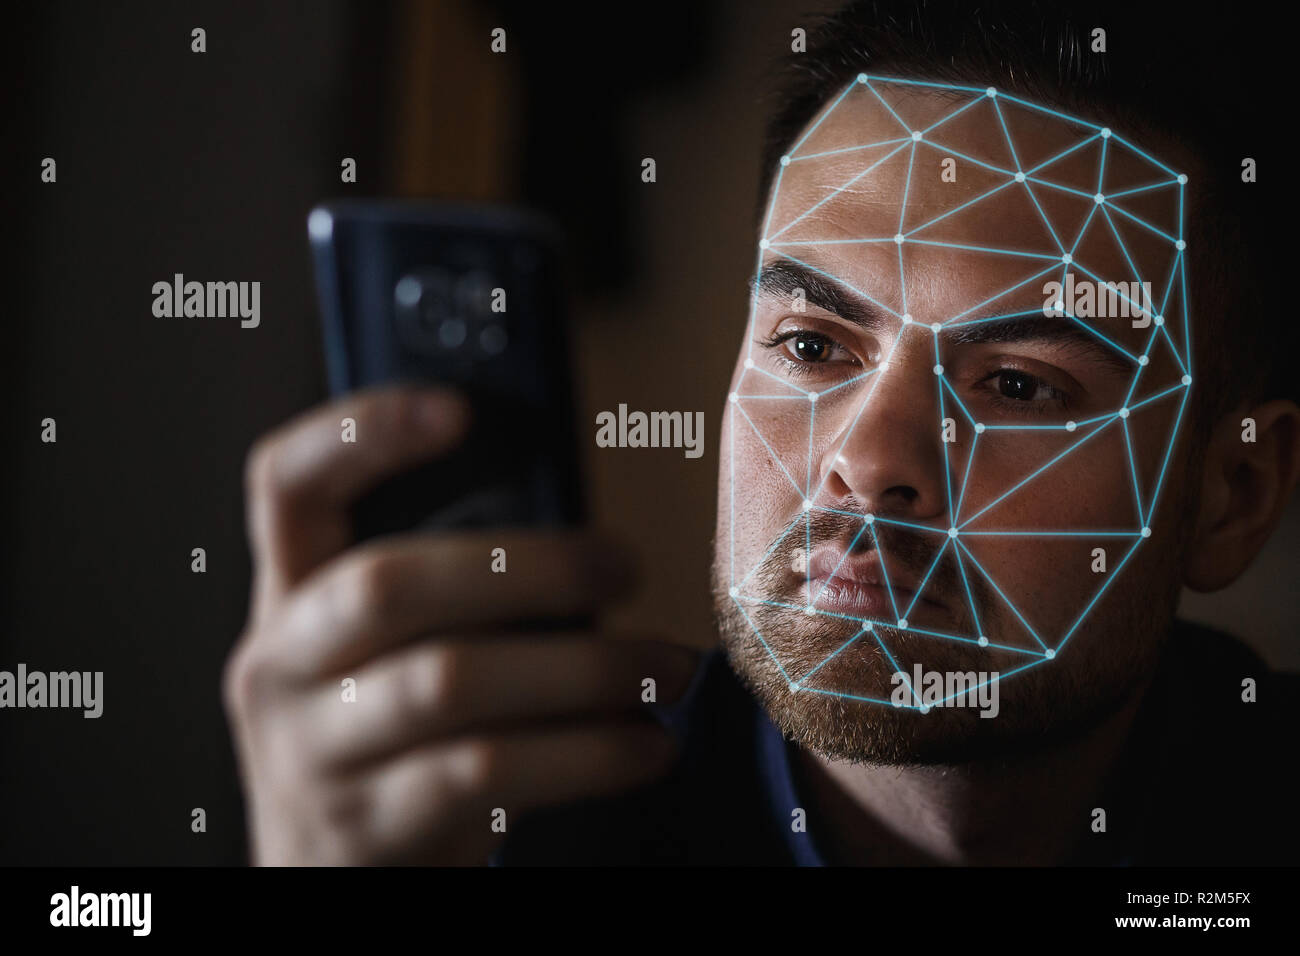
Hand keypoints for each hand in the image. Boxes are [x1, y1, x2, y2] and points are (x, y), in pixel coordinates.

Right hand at [223, 385, 696, 863]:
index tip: (456, 408)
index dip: (355, 434)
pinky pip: (488, 770)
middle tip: (630, 564)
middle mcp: (280, 668)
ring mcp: (313, 753)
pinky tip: (645, 747)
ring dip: (584, 667)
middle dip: (528, 565)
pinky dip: (586, 754)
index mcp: (289, 602)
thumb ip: (445, 598)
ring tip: (666, 669)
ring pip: (450, 680)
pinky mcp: (369, 827)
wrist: (330, 885)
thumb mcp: (384, 661)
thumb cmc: (389, 747)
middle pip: (387, 584)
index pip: (284, 488)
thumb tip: (584, 548)